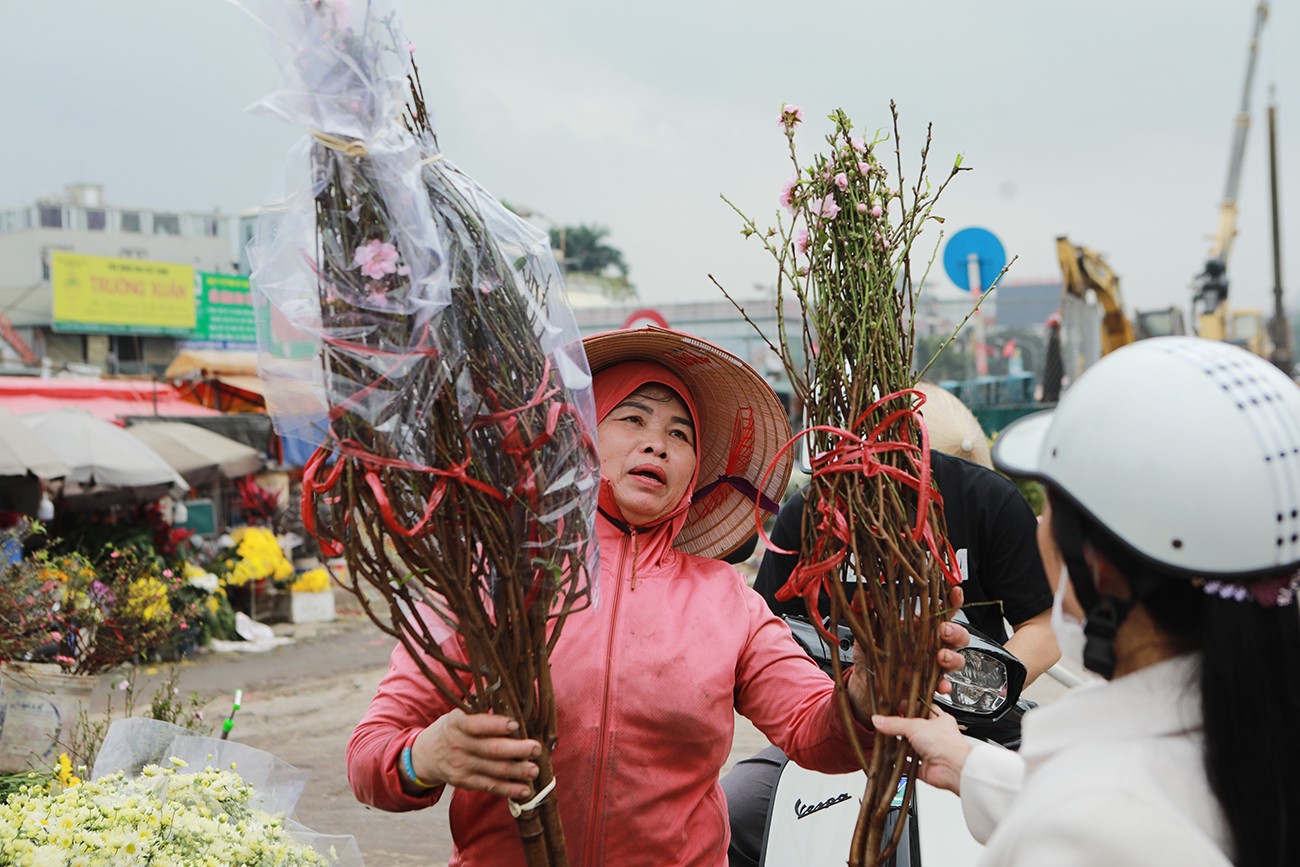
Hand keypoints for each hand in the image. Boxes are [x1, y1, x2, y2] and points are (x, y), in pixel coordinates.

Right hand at [410, 710, 540, 799]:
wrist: (426, 755)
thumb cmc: (452, 729)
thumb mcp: (459, 714)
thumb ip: (481, 713)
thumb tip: (514, 706)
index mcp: (457, 723)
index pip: (477, 724)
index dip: (496, 725)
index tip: (515, 724)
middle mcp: (458, 745)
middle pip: (490, 749)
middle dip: (516, 750)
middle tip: (536, 748)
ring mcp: (461, 766)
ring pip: (493, 770)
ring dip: (516, 771)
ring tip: (534, 769)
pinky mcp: (465, 782)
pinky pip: (489, 786)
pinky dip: (508, 789)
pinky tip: (524, 789)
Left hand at [845, 585, 968, 716]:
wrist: (863, 686)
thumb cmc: (869, 654)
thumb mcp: (864, 631)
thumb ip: (863, 610)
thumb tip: (861, 593)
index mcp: (917, 627)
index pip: (939, 611)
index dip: (952, 600)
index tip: (956, 592)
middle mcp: (928, 645)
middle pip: (955, 635)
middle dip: (955, 631)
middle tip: (944, 631)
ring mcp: (930, 666)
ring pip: (956, 659)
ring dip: (954, 657)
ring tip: (942, 657)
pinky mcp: (927, 686)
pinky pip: (943, 685)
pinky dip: (945, 685)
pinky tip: (941, 685)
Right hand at [870, 709, 971, 794]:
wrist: (953, 768)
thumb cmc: (946, 744)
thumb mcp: (915, 726)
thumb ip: (895, 723)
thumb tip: (879, 720)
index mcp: (938, 719)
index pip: (919, 709)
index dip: (906, 707)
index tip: (892, 707)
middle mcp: (934, 735)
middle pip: (912, 729)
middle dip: (898, 728)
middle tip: (884, 724)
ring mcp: (929, 751)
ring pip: (909, 747)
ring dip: (897, 746)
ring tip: (883, 740)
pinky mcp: (924, 767)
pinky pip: (908, 764)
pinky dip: (898, 763)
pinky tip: (889, 759)